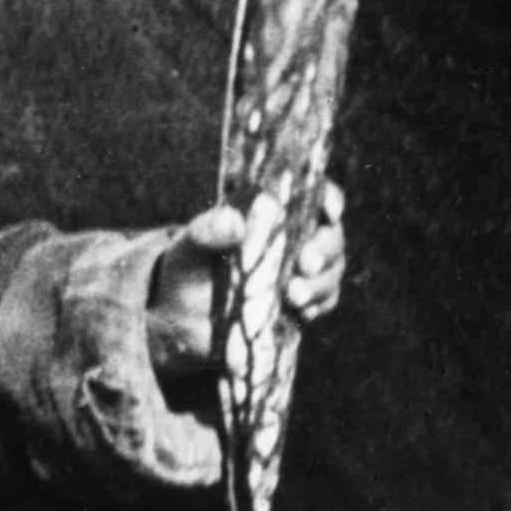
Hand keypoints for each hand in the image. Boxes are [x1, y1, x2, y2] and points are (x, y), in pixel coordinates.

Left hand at [146, 180, 347, 377]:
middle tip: (306, 263)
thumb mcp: (191, 244)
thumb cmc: (188, 265)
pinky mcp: (299, 305)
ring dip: (320, 283)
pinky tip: (301, 311)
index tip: (329, 212)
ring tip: (294, 295)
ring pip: (331, 272)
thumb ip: (208, 230)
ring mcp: (300, 273)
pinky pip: (324, 303)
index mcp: (273, 213)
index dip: (329, 199)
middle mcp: (294, 239)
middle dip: (325, 249)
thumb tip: (234, 224)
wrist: (179, 315)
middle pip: (331, 236)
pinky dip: (318, 306)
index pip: (313, 195)